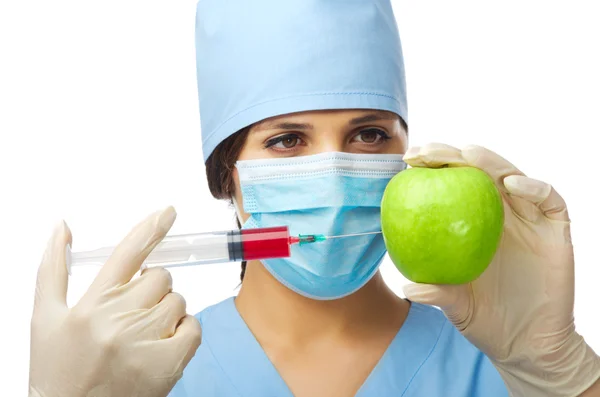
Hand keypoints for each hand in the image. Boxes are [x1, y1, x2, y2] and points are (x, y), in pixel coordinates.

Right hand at [29, 207, 201, 396]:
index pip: (128, 253)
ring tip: (141, 334)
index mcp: (91, 304)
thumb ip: (53, 269)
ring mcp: (145, 342)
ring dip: (166, 311)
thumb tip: (63, 227)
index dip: (151, 228)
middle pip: (160, 277)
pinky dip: (184, 331)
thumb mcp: (45, 318)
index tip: (168, 211)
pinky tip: (161, 345)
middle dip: (152, 287)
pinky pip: (193, 327)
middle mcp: (119, 320)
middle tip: (133, 311)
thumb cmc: (58, 368)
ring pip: (178, 301)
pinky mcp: (167, 365)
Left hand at [401, 143, 599, 396]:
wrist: (526, 343)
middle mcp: (496, 214)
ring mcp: (527, 218)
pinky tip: (511, 185)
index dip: (430, 167)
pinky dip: (533, 188)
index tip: (407, 160)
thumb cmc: (484, 319)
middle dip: (452, 154)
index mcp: (468, 224)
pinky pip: (549, 199)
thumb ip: (436, 293)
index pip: (449, 186)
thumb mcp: (455, 306)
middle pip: (476, 171)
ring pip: (512, 175)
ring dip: (491, 161)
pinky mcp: (555, 228)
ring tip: (468, 154)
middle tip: (427, 151)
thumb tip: (407, 288)